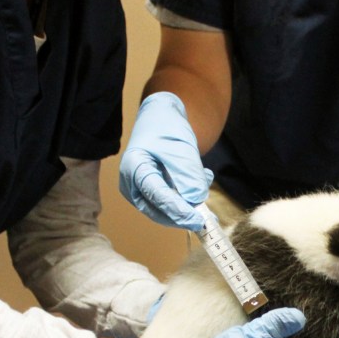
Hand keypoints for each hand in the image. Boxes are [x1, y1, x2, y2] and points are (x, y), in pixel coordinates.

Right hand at [119, 92, 213, 230]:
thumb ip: (188, 174)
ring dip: (188, 205)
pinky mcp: (151, 192)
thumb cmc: (166, 128)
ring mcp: (140, 189)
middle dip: (183, 216)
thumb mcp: (181, 147)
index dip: (178, 211)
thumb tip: (196, 199)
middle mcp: (132, 183)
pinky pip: (169, 203)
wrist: (160, 117)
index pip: (157, 196)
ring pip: (165, 209)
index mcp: (134, 167)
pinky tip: (202, 178)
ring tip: (206, 182)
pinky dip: (187, 197)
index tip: (197, 220)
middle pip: (157, 209)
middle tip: (206, 220)